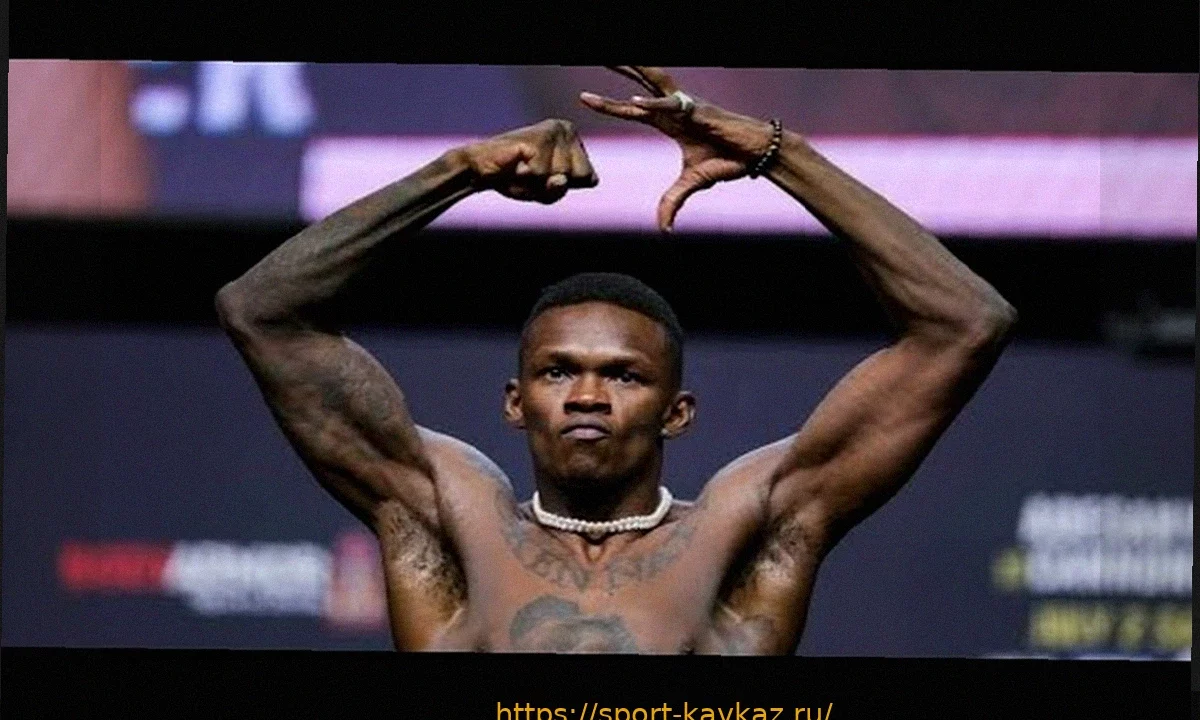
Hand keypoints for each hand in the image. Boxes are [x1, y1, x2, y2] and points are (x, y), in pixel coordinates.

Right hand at [456, 119, 598, 203]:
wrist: (479, 169)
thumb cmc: (514, 179)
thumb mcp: (545, 193)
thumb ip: (559, 191)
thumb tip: (560, 179)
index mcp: (573, 138)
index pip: (590, 179)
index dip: (565, 187)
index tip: (544, 178)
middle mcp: (566, 129)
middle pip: (581, 177)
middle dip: (554, 185)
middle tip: (532, 174)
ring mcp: (553, 132)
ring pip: (563, 176)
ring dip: (538, 182)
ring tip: (522, 169)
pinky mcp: (538, 138)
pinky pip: (543, 175)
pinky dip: (527, 178)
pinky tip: (516, 164)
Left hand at [580, 66, 776, 231]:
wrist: (755, 155)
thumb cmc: (727, 160)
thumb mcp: (692, 184)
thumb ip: (673, 202)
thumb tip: (663, 230)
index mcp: (669, 121)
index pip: (632, 109)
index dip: (608, 104)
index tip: (583, 97)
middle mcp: (674, 108)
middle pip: (640, 84)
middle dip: (620, 70)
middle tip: (598, 58)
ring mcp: (686, 106)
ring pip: (653, 83)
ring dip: (634, 70)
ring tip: (613, 59)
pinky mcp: (698, 110)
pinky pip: (671, 105)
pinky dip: (652, 104)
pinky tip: (634, 101)